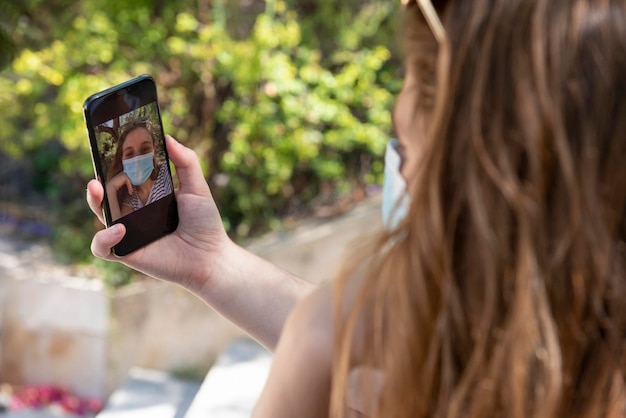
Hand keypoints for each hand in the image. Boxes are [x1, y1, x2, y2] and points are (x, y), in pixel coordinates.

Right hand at [87, 135, 314, 349]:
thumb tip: (168, 136)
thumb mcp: (197, 188)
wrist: (211, 258)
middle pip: (107, 193)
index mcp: (148, 196)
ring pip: (100, 216)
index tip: (108, 147)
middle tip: (98, 166)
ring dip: (94, 201)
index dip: (113, 164)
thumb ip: (186, 162)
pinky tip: (120, 229)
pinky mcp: (126, 253)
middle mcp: (134, 213)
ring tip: (96, 187)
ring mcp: (128, 233)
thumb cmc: (205, 224)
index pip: (125, 177)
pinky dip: (104, 238)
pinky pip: (102, 247)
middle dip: (98, 178)